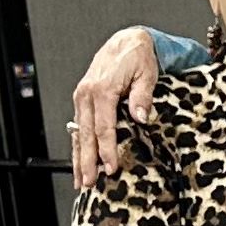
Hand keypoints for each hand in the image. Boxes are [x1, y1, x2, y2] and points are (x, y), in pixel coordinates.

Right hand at [69, 26, 166, 184]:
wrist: (126, 42)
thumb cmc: (137, 57)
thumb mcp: (147, 74)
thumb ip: (143, 96)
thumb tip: (142, 116)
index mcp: (102, 89)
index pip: (104, 127)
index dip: (107, 150)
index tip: (110, 168)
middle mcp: (87, 94)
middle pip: (87, 134)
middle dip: (87, 161)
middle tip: (90, 183)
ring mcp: (82, 97)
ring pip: (79, 133)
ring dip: (79, 158)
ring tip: (81, 181)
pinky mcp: (83, 101)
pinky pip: (79, 127)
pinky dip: (79, 146)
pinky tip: (79, 163)